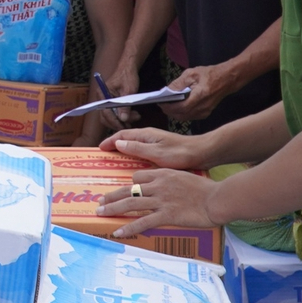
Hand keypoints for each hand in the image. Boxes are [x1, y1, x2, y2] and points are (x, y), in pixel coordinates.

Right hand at [88, 65, 140, 133]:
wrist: (128, 68)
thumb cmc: (127, 76)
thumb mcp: (128, 91)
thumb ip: (125, 106)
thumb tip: (123, 119)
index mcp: (102, 93)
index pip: (105, 112)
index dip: (114, 121)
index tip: (124, 125)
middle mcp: (101, 98)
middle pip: (106, 117)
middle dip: (117, 122)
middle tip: (130, 124)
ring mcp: (106, 101)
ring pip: (110, 116)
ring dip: (121, 120)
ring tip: (135, 117)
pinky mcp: (111, 102)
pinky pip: (114, 113)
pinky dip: (122, 116)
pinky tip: (132, 116)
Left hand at [95, 169, 218, 235]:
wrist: (218, 199)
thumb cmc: (207, 190)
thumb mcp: (186, 177)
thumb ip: (172, 182)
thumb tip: (167, 189)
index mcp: (163, 174)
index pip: (137, 177)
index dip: (129, 185)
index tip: (124, 191)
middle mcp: (158, 185)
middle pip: (128, 190)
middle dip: (112, 196)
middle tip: (100, 201)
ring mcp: (161, 200)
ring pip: (130, 204)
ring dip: (112, 209)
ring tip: (100, 213)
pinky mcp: (166, 215)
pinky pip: (143, 222)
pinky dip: (128, 228)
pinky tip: (118, 232)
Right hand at [99, 125, 214, 170]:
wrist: (202, 154)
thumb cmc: (180, 153)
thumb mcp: (156, 152)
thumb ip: (136, 148)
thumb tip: (118, 143)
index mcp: (145, 135)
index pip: (121, 135)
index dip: (109, 141)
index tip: (100, 149)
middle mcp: (148, 137)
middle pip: (126, 139)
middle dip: (113, 146)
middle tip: (104, 157)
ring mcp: (155, 143)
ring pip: (133, 146)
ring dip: (123, 152)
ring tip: (115, 163)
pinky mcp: (161, 151)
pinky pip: (141, 152)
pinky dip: (133, 157)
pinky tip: (134, 167)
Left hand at [167, 62, 240, 119]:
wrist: (227, 79)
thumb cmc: (209, 74)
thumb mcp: (191, 74)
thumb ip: (178, 83)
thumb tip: (167, 91)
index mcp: (200, 95)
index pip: (182, 107)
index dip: (170, 107)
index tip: (160, 103)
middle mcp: (203, 106)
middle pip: (183, 115)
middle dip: (170, 111)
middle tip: (161, 106)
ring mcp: (206, 111)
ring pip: (186, 117)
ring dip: (175, 114)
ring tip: (167, 107)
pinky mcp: (206, 113)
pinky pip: (191, 116)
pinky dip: (182, 114)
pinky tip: (177, 108)